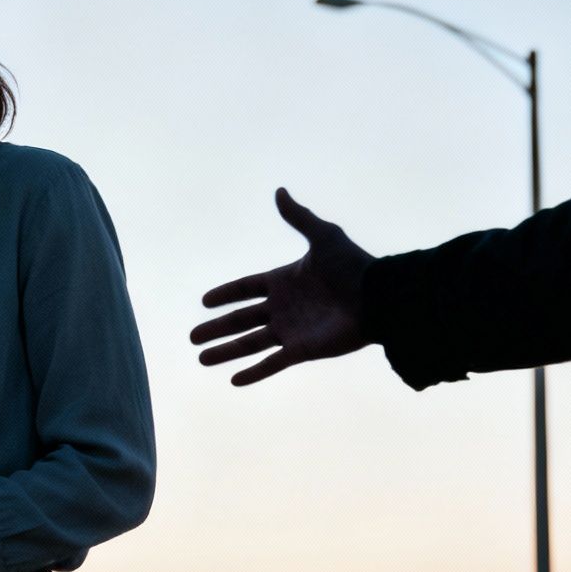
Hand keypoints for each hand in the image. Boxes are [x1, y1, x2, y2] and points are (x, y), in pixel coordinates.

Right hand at [190, 188, 374, 384]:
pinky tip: (233, 380)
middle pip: (241, 319)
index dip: (226, 294)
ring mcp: (291, 331)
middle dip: (216, 328)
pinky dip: (253, 373)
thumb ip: (299, 218)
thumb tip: (280, 191)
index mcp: (284, 281)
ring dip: (226, 352)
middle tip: (192, 336)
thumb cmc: (354, 266)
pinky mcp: (301, 350)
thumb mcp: (324, 237)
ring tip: (201, 359)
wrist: (378, 298)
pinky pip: (272, 364)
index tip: (205, 301)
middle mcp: (283, 308)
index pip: (246, 289)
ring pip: (250, 344)